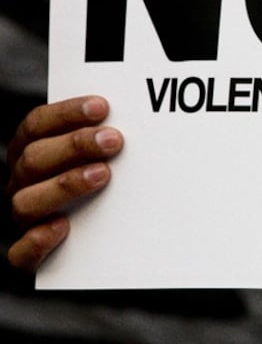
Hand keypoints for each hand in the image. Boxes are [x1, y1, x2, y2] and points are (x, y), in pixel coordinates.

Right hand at [5, 96, 122, 270]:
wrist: (93, 243)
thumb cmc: (99, 179)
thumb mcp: (97, 154)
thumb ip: (103, 137)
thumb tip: (141, 117)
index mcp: (30, 151)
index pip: (37, 125)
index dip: (66, 114)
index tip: (102, 107)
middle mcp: (22, 182)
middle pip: (34, 158)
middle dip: (74, 145)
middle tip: (114, 140)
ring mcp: (24, 217)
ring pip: (26, 201)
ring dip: (65, 185)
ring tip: (102, 175)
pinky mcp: (28, 254)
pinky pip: (21, 252)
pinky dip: (39, 240)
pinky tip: (64, 226)